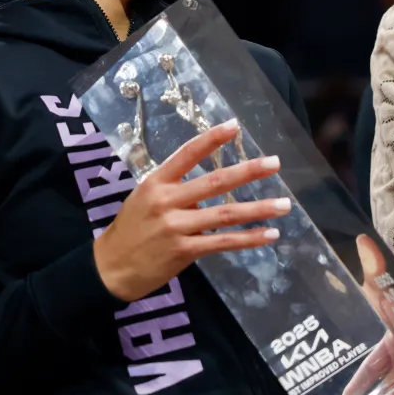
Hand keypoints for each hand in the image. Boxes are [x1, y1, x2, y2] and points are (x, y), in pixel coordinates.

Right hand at [93, 120, 290, 301]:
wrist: (109, 269)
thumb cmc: (130, 229)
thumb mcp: (144, 198)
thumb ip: (174, 188)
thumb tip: (209, 183)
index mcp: (156, 181)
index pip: (187, 153)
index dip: (212, 138)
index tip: (234, 126)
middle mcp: (167, 201)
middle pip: (214, 182)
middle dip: (248, 171)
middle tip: (275, 163)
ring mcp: (176, 227)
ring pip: (225, 214)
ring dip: (258, 209)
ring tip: (284, 205)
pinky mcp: (184, 251)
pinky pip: (222, 242)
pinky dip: (248, 239)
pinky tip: (268, 234)